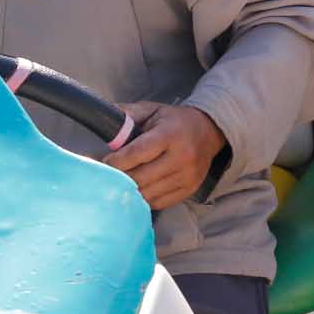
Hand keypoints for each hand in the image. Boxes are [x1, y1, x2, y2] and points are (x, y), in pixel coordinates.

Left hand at [104, 102, 227, 210]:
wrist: (210, 131)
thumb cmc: (175, 121)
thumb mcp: (153, 110)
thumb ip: (129, 115)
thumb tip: (103, 120)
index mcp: (171, 134)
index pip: (138, 153)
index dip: (117, 161)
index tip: (105, 162)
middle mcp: (182, 157)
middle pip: (140, 178)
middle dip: (120, 178)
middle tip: (109, 175)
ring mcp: (187, 176)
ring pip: (147, 194)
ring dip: (131, 190)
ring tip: (123, 183)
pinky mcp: (189, 189)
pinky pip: (158, 202)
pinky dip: (145, 198)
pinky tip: (140, 188)